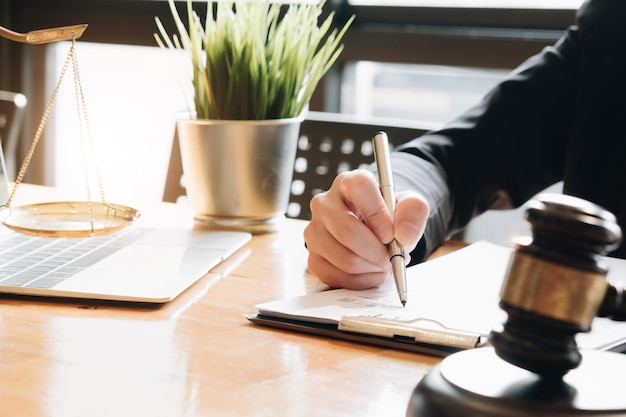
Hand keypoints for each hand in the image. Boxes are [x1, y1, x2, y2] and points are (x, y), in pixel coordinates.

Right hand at [303, 169, 428, 289]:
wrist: (374, 232)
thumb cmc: (387, 217)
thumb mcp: (408, 206)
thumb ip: (414, 212)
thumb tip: (404, 235)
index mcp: (348, 183)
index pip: (359, 188)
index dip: (378, 213)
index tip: (391, 234)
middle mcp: (324, 204)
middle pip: (347, 231)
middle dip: (376, 251)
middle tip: (391, 258)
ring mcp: (314, 232)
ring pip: (344, 258)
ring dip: (371, 268)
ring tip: (383, 263)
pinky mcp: (313, 258)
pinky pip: (338, 277)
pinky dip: (361, 281)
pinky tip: (371, 271)